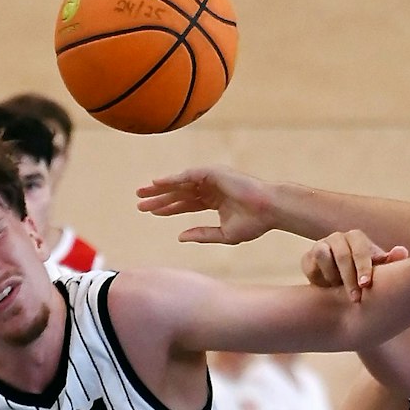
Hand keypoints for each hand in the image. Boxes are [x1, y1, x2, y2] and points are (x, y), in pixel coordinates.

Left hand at [134, 166, 276, 244]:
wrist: (270, 210)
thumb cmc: (254, 223)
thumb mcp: (224, 235)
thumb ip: (202, 234)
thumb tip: (179, 237)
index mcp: (215, 201)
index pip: (187, 204)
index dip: (169, 208)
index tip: (152, 213)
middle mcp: (211, 188)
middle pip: (179, 193)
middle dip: (159, 198)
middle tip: (139, 203)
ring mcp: (212, 179)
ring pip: (180, 184)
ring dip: (160, 188)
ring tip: (141, 193)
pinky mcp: (213, 172)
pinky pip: (187, 176)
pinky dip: (172, 178)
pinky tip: (157, 183)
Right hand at [301, 231, 409, 301]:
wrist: (339, 284)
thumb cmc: (363, 274)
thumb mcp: (379, 270)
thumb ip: (390, 261)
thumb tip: (402, 251)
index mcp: (357, 238)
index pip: (361, 248)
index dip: (363, 266)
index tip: (366, 285)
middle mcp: (338, 238)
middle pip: (342, 255)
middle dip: (349, 278)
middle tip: (355, 298)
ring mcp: (321, 246)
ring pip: (324, 257)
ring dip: (332, 277)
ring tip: (339, 291)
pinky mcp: (307, 258)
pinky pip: (311, 267)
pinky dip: (319, 279)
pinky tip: (327, 289)